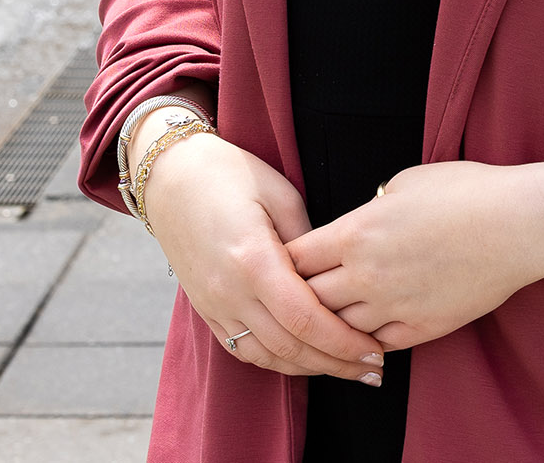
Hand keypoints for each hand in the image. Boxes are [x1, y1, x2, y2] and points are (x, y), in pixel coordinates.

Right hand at [141, 129, 386, 381]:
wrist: (168, 177)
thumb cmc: (229, 173)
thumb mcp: (280, 193)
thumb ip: (308, 241)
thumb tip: (334, 274)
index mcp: (253, 260)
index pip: (306, 319)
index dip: (344, 342)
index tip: (375, 351)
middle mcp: (231, 292)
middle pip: (290, 346)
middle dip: (336, 363)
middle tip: (373, 370)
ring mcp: (214, 305)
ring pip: (267, 356)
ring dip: (309, 368)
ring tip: (345, 369)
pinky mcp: (206, 309)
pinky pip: (243, 349)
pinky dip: (277, 360)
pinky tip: (304, 358)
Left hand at [283, 154, 543, 351]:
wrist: (520, 225)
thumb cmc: (468, 192)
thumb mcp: (405, 182)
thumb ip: (369, 209)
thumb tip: (359, 221)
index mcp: (356, 233)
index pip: (294, 258)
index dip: (283, 261)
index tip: (285, 260)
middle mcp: (365, 275)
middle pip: (308, 298)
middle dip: (299, 294)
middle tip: (297, 292)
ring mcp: (392, 307)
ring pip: (338, 328)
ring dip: (331, 321)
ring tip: (327, 316)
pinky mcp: (421, 329)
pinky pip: (376, 344)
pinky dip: (365, 340)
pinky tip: (365, 332)